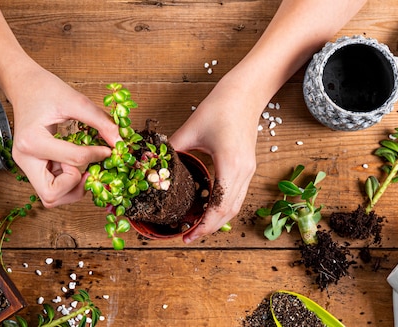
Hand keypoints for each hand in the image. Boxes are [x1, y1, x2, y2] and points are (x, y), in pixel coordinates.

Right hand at [8, 65, 120, 206]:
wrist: (24, 84)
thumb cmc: (45, 89)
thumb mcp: (75, 100)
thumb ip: (100, 121)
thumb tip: (119, 142)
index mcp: (32, 141)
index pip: (73, 161)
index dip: (97, 156)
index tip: (108, 149)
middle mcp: (25, 158)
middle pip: (51, 195)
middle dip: (76, 186)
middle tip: (89, 170)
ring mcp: (26, 165)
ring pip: (50, 197)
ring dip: (71, 189)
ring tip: (82, 168)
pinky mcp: (31, 166)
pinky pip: (51, 187)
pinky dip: (67, 184)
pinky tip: (75, 166)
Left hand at [170, 77, 261, 243]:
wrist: (245, 93)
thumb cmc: (219, 107)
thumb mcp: (190, 130)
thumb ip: (171, 150)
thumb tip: (148, 164)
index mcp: (230, 165)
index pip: (218, 208)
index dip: (203, 226)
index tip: (186, 236)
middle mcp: (243, 172)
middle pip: (229, 212)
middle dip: (208, 228)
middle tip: (187, 236)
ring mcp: (249, 170)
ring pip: (235, 205)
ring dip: (217, 219)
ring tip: (196, 226)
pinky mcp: (247, 166)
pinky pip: (236, 194)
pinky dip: (222, 206)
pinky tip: (207, 207)